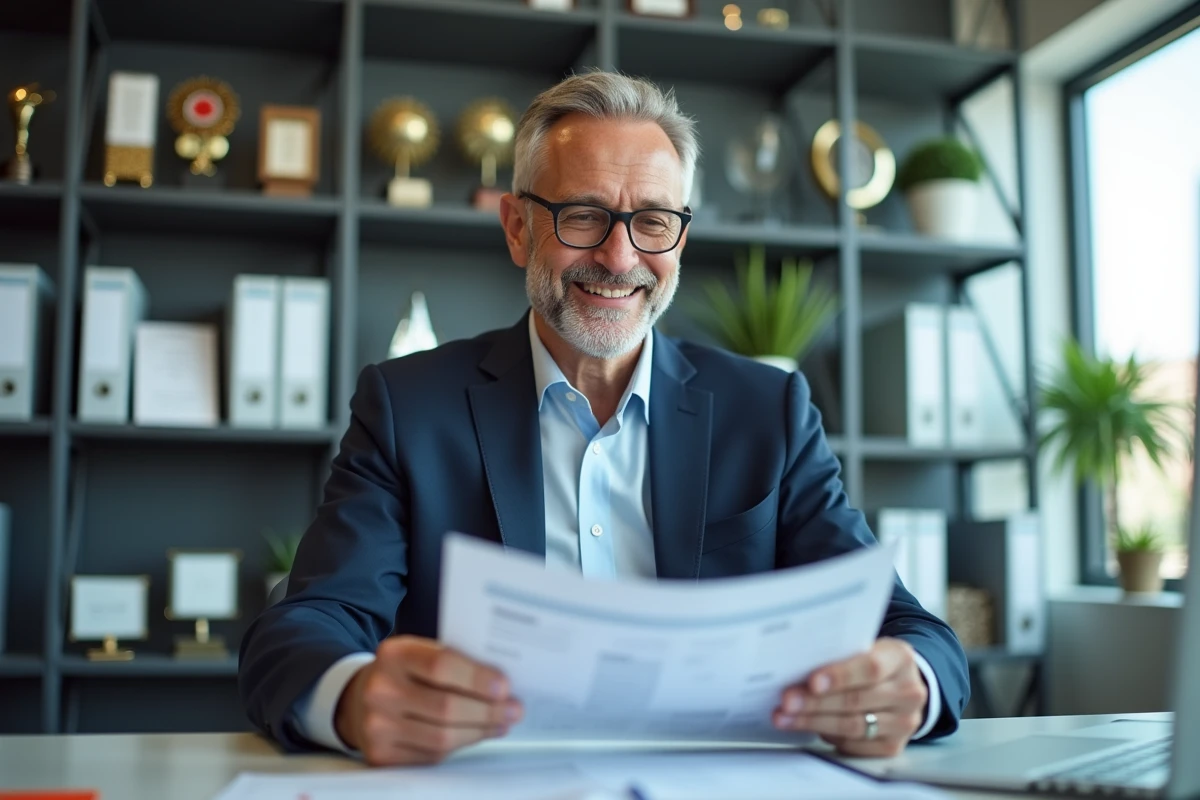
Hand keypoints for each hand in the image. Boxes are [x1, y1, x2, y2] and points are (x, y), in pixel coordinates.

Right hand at [334, 635, 522, 765]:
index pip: (441, 666)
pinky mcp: (380, 754)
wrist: (359, 698)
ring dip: (479, 731)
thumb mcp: (421, 653)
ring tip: (501, 723)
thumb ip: (455, 662)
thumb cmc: (405, 672)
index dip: (477, 678)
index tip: (505, 686)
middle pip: (445, 707)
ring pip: (442, 737)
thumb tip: (501, 685)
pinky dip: (460, 746)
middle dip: (487, 710)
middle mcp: (380, 689)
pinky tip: (477, 735)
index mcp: (394, 654)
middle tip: (514, 710)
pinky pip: (431, 755)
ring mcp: (377, 725)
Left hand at [772, 637, 927, 756]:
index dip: (840, 676)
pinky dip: (828, 735)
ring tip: (785, 717)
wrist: (900, 685)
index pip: (871, 668)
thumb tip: (795, 666)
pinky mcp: (894, 746)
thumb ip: (840, 654)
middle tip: (786, 702)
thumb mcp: (864, 648)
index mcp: (901, 659)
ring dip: (814, 722)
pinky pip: (854, 745)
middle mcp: (909, 692)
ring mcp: (904, 723)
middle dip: (816, 702)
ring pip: (853, 726)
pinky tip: (806, 727)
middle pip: (857, 701)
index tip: (812, 682)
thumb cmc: (870, 662)